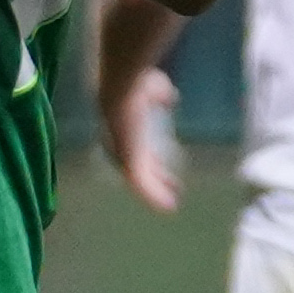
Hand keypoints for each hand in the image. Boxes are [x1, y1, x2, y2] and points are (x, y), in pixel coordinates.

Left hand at [102, 65, 181, 212]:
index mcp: (124, 128)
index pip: (137, 147)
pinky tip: (169, 207)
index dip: (151, 156)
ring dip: (156, 192)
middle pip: (139, 167)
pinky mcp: (130, 165)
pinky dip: (155, 198)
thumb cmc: (136, 84)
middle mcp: (121, 146)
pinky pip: (143, 187)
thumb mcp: (153, 87)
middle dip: (156, 175)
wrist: (121, 91)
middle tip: (172, 184)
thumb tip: (169, 97)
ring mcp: (124, 157)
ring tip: (172, 204)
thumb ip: (159, 94)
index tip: (163, 162)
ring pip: (141, 181)